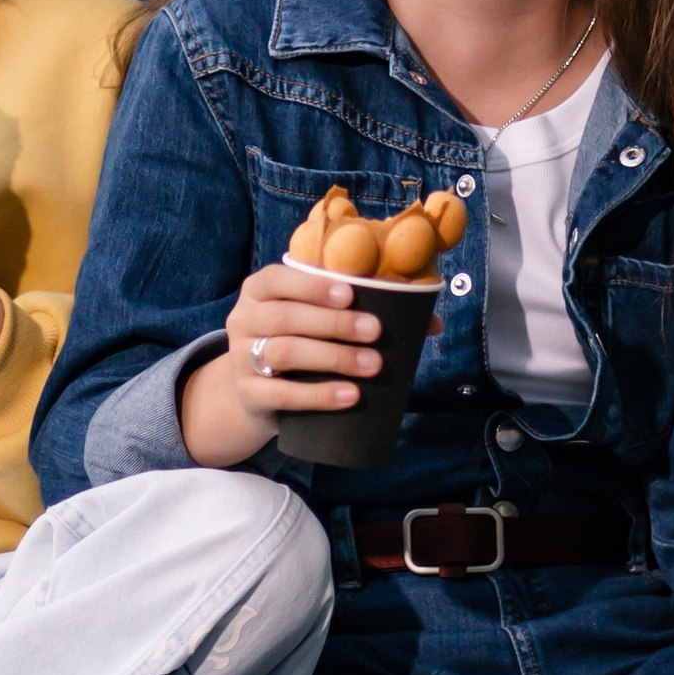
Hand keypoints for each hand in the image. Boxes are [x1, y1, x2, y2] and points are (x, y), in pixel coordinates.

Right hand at [178, 258, 395, 466]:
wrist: (256, 392)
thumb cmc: (299, 342)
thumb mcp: (318, 320)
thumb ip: (364, 310)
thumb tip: (431, 322)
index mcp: (260, 290)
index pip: (279, 279)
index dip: (312, 286)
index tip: (350, 294)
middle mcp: (244, 319)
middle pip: (286, 317)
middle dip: (335, 324)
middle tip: (375, 333)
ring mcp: (242, 358)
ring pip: (283, 352)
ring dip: (332, 357)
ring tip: (372, 365)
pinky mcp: (249, 394)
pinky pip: (281, 394)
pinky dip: (318, 395)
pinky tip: (350, 395)